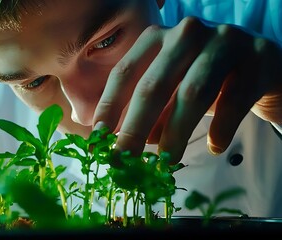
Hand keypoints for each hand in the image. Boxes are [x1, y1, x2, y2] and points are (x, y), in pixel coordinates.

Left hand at [93, 16, 281, 164]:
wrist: (262, 64)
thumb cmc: (206, 79)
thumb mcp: (172, 91)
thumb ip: (148, 112)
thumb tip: (122, 144)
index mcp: (157, 37)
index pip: (124, 72)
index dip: (109, 106)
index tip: (98, 138)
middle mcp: (186, 33)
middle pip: (154, 85)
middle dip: (135, 127)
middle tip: (124, 159)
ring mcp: (223, 41)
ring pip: (192, 93)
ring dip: (176, 133)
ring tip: (167, 161)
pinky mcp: (257, 57)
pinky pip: (234, 99)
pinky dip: (221, 128)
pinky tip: (214, 146)